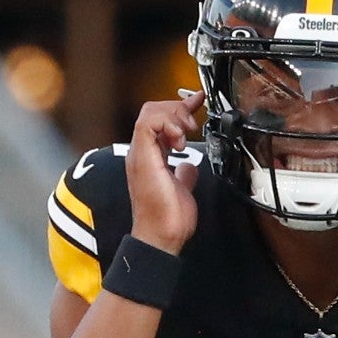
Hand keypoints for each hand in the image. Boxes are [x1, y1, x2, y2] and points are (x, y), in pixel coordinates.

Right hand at [126, 90, 205, 254]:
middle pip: (153, 110)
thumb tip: (190, 166)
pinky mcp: (142, 157)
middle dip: (178, 109)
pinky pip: (148, 124)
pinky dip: (168, 124)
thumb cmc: (169, 219)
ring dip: (174, 116)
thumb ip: (184, 173)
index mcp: (149, 156)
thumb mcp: (183, 188)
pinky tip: (180, 139)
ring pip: (149, 112)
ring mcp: (140, 153)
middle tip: (193, 125)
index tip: (198, 102)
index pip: (159, 120)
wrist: (163, 235)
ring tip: (186, 133)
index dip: (179, 108)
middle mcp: (141, 152)